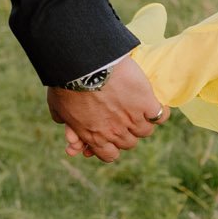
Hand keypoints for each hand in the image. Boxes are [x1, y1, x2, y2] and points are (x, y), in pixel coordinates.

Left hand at [46, 57, 169, 161]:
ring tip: (139, 107)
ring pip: (146, 131)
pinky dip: (159, 111)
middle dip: (126, 132)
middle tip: (123, 116)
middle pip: (129, 143)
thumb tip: (63, 123)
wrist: (83, 63)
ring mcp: (132, 118)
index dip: (111, 146)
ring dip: (143, 121)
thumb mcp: (57, 105)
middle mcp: (115, 132)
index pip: (110, 155)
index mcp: (94, 136)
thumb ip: (63, 118)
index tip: (111, 135)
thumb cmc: (66, 81)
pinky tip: (154, 103)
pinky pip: (160, 115)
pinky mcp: (146, 102)